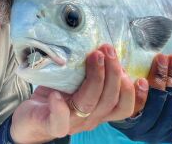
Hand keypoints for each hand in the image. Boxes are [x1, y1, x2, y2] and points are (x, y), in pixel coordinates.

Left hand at [10, 44, 134, 142]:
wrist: (29, 119)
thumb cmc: (56, 96)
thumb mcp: (76, 82)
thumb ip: (89, 70)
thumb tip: (102, 45)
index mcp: (99, 109)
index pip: (124, 107)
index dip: (137, 95)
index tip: (142, 77)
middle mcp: (90, 118)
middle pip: (110, 100)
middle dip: (114, 73)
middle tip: (108, 50)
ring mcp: (72, 122)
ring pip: (90, 104)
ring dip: (95, 78)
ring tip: (94, 56)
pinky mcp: (51, 125)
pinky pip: (59, 121)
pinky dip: (59, 108)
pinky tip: (56, 94)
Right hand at [109, 54, 171, 142]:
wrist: (138, 122)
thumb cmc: (120, 100)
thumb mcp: (115, 94)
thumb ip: (118, 83)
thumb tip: (116, 63)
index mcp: (129, 124)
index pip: (136, 110)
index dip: (140, 97)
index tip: (142, 80)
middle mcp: (147, 130)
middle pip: (158, 102)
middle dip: (161, 77)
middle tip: (161, 58)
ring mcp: (164, 131)